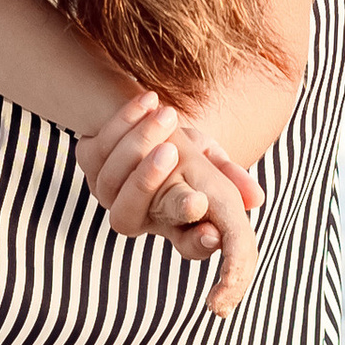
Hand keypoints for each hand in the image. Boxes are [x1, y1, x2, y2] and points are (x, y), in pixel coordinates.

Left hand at [72, 93, 261, 316]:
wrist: (144, 117)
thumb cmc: (184, 149)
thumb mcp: (211, 159)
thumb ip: (229, 176)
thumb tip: (255, 198)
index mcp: (173, 223)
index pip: (187, 245)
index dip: (197, 241)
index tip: (211, 225)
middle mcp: (136, 215)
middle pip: (127, 217)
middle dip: (147, 184)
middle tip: (172, 154)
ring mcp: (106, 191)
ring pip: (109, 179)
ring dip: (139, 143)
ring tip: (168, 114)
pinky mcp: (88, 162)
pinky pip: (98, 148)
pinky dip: (124, 121)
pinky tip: (149, 100)